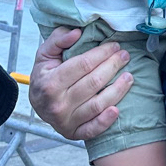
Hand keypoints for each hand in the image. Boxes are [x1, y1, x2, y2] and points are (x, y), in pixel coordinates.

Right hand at [29, 26, 134, 140]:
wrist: (36, 104)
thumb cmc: (44, 76)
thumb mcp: (45, 54)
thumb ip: (58, 39)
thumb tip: (77, 31)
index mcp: (50, 82)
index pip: (83, 65)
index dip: (102, 53)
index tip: (114, 46)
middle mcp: (58, 103)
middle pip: (94, 83)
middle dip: (113, 66)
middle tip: (124, 56)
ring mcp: (66, 121)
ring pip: (98, 104)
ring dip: (118, 90)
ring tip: (129, 76)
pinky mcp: (73, 133)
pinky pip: (92, 129)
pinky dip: (105, 121)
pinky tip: (117, 110)